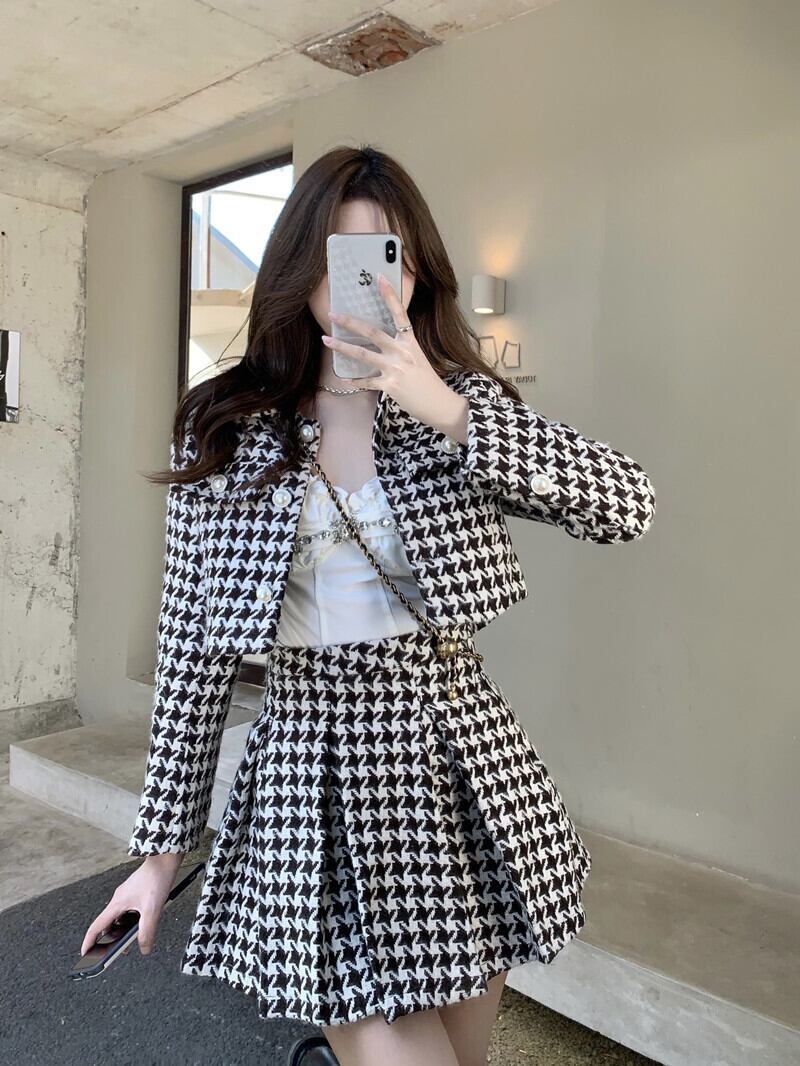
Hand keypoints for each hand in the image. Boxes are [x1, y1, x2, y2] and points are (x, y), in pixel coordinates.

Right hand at [80, 853, 182, 957]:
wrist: (164, 860)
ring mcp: (126, 896)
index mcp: (116, 904)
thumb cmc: (156, 879)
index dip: (89, 942)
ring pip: (119, 919)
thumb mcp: (152, 910)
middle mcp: (118, 900)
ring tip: (129, 941)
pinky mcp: (135, 893)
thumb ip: (147, 931)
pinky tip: (141, 924)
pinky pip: (128, 912)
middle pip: (108, 925)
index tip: (85, 954)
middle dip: (109, 941)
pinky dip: (130, 922)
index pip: (96, 927)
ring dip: (122, 931)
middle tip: (112, 952)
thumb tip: (144, 948)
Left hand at [321, 274, 467, 435]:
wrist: (437, 402)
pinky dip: (355, 380)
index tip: (378, 277)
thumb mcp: (416, 356)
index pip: (399, 313)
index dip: (389, 295)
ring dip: (342, 347)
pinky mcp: (390, 386)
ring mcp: (395, 369)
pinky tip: (344, 377)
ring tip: (326, 340)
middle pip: (373, 332)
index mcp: (410, 341)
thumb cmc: (426, 379)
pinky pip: (367, 381)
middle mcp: (402, 352)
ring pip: (363, 354)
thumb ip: (400, 346)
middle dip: (351, 322)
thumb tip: (380, 338)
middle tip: (333, 314)